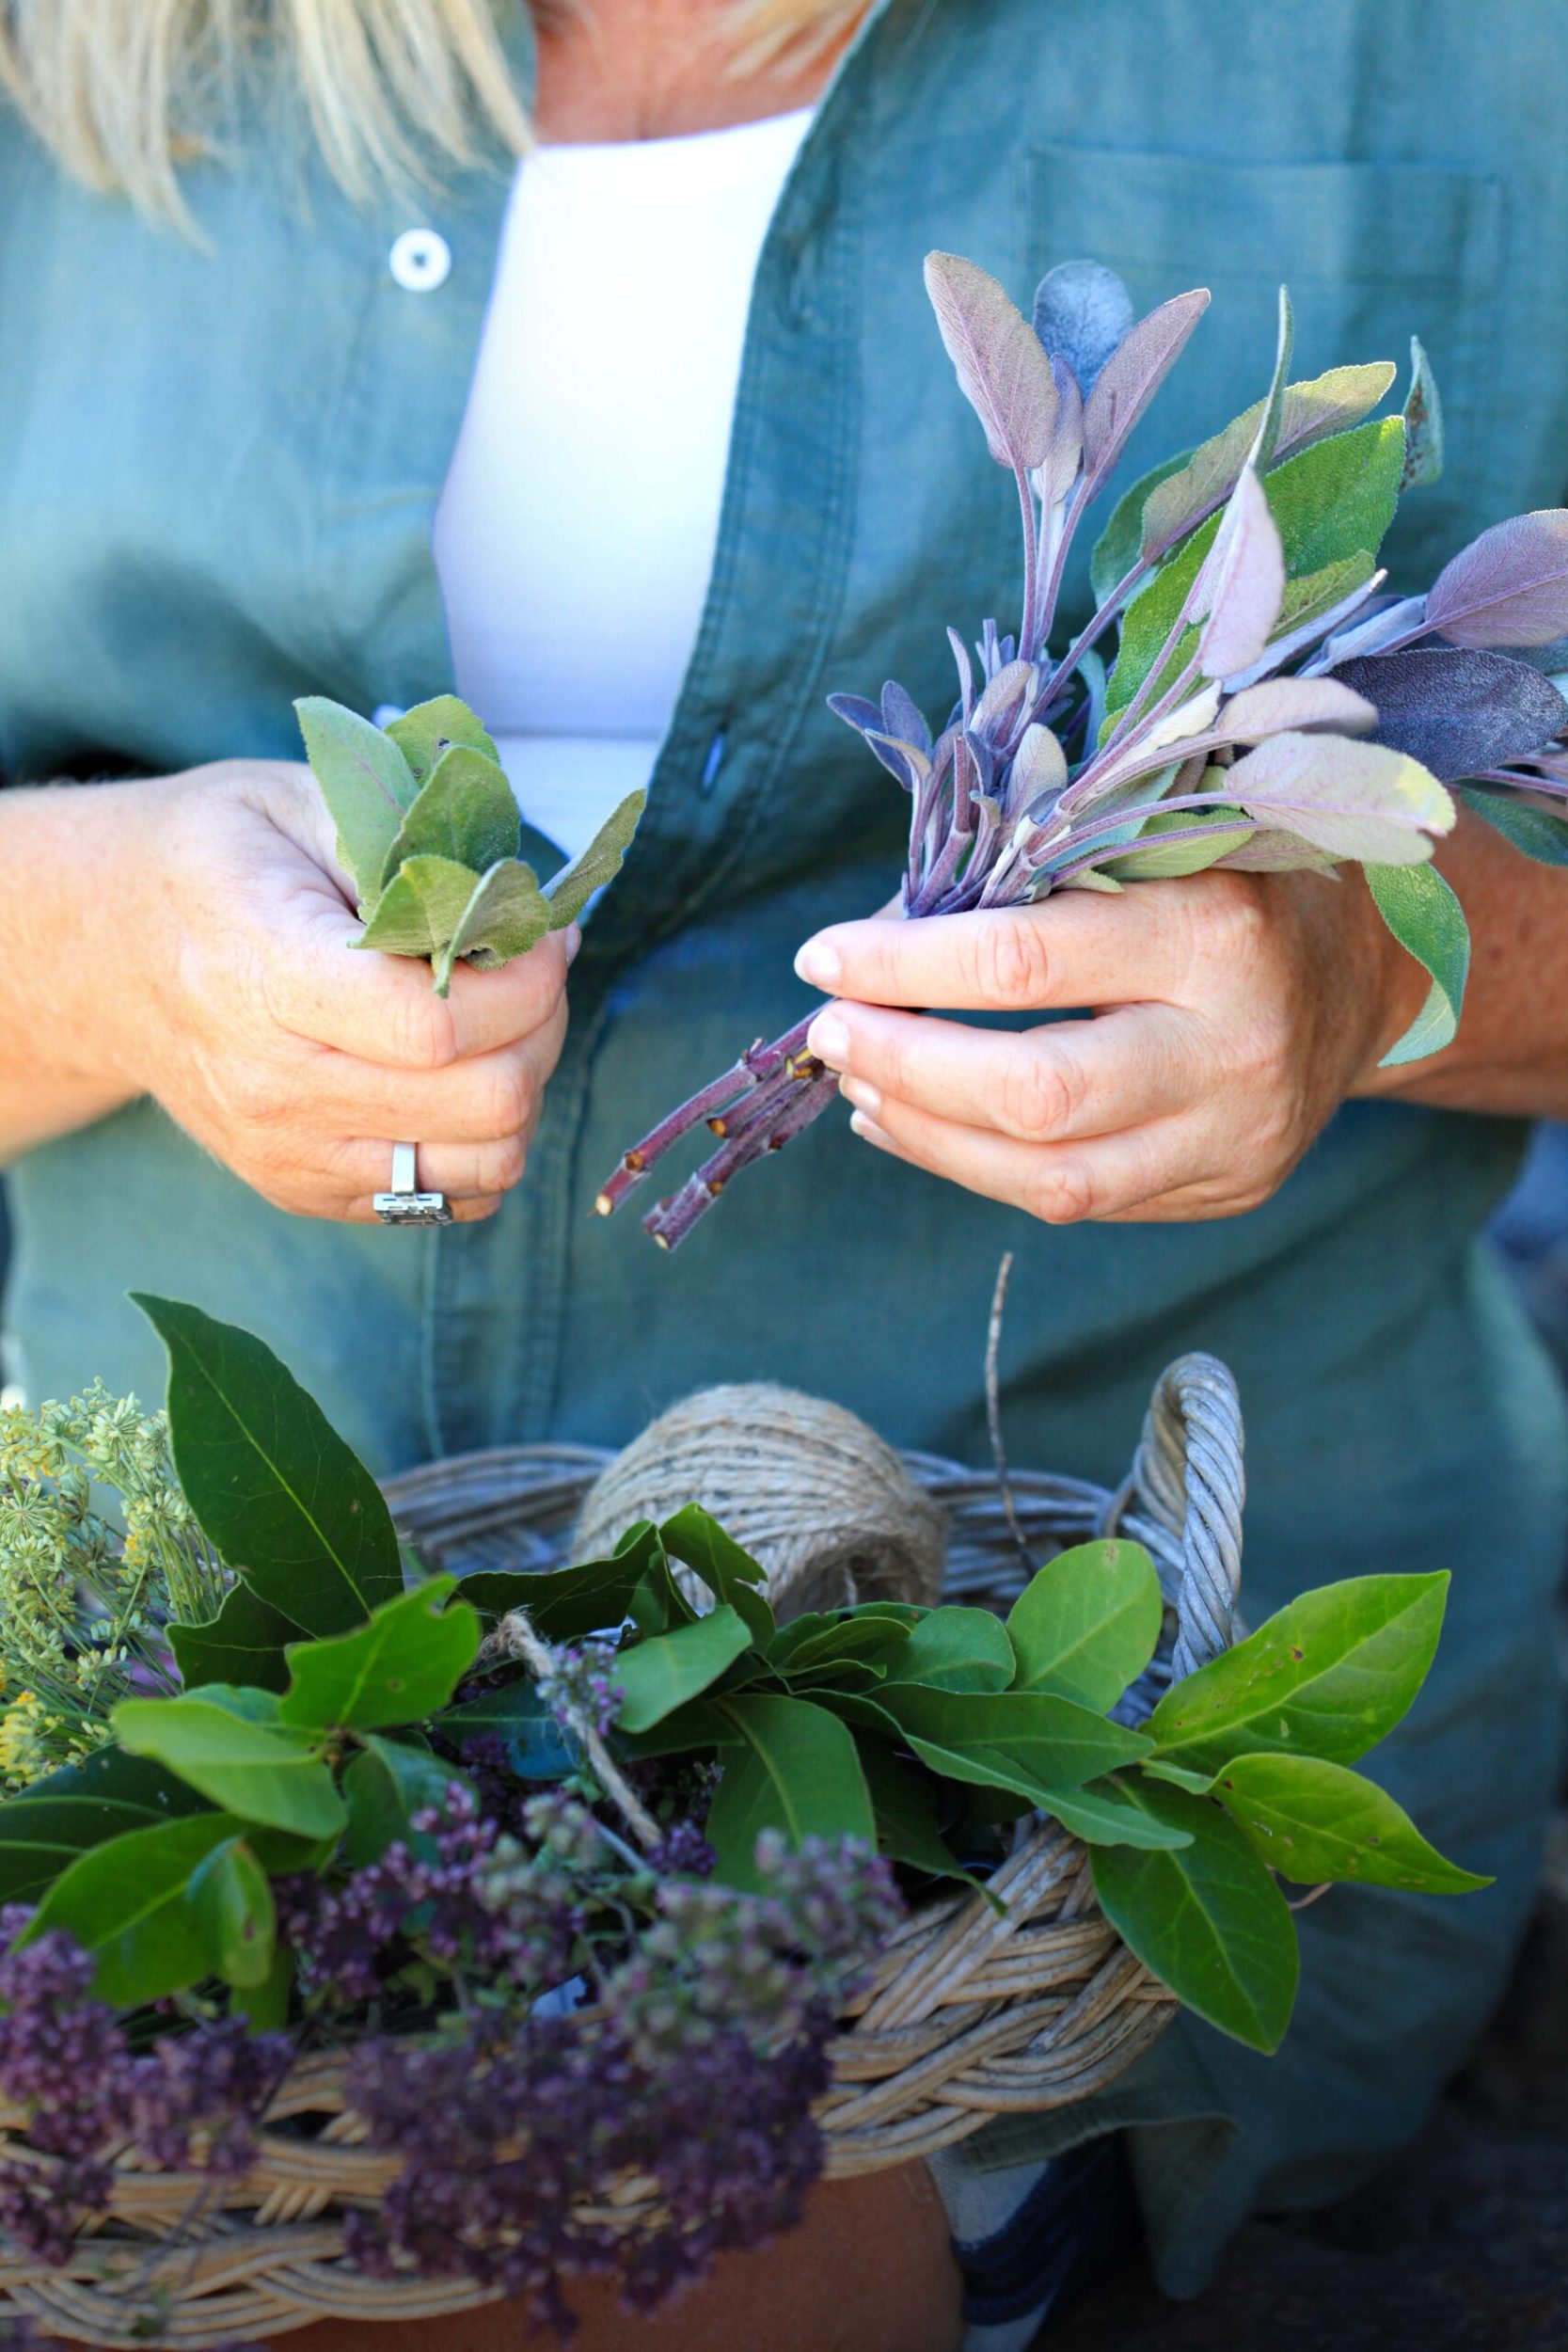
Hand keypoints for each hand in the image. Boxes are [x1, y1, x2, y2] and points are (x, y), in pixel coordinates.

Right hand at [99, 761, 570, 1220]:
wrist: (108, 953)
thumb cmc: (219, 862)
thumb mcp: (303, 803)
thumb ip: (413, 852)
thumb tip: (516, 910)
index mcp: (268, 973)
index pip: (437, 1024)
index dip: (526, 985)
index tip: (546, 938)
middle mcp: (272, 1082)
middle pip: (483, 1102)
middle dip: (542, 1030)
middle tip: (536, 976)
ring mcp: (286, 1149)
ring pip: (484, 1163)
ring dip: (526, 1089)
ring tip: (505, 1026)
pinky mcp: (302, 1188)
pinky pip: (447, 1199)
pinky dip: (484, 1140)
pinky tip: (463, 1074)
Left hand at [794, 869, 1426, 1224]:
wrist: (1365, 970)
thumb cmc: (1228, 881)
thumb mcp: (1152, 844)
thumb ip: (1032, 879)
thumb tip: (875, 935)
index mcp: (1213, 933)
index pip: (1023, 962)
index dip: (904, 965)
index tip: (824, 957)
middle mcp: (1232, 1048)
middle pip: (1033, 1096)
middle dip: (905, 1067)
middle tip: (828, 1034)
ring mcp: (1233, 1137)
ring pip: (1049, 1178)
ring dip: (925, 1133)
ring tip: (859, 1083)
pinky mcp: (1222, 1191)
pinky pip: (1075, 1203)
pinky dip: (973, 1167)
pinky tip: (913, 1125)